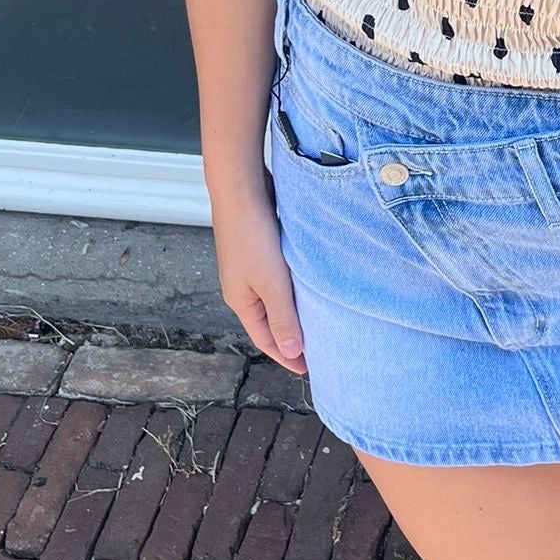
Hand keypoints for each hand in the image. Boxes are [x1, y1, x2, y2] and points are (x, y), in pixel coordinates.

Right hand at [212, 183, 307, 375]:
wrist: (241, 189)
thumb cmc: (253, 236)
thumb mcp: (272, 283)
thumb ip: (283, 317)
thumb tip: (291, 350)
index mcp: (241, 301)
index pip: (266, 339)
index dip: (287, 356)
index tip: (308, 370)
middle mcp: (242, 287)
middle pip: (269, 321)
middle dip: (290, 337)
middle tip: (317, 349)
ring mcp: (250, 268)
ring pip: (275, 299)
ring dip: (293, 311)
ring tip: (318, 321)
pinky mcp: (260, 249)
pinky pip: (278, 278)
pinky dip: (293, 288)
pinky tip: (310, 285)